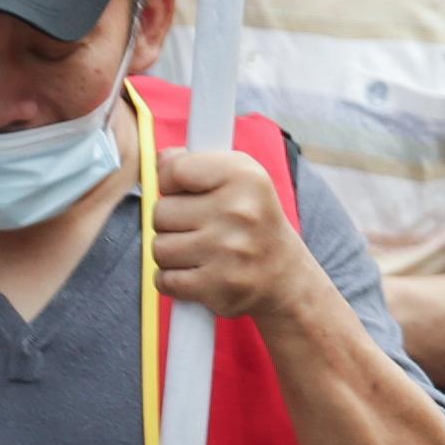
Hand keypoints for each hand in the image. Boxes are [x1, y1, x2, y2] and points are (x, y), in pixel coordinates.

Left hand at [152, 144, 316, 321]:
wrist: (285, 277)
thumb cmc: (255, 224)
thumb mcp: (242, 180)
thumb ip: (198, 163)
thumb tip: (160, 158)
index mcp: (246, 176)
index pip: (173, 171)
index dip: (172, 184)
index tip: (188, 193)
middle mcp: (240, 211)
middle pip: (160, 212)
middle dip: (172, 223)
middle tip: (201, 228)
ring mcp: (228, 251)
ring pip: (158, 248)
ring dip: (172, 253)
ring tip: (200, 251)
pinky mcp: (218, 286)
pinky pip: (164, 279)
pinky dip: (174, 280)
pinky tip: (198, 273)